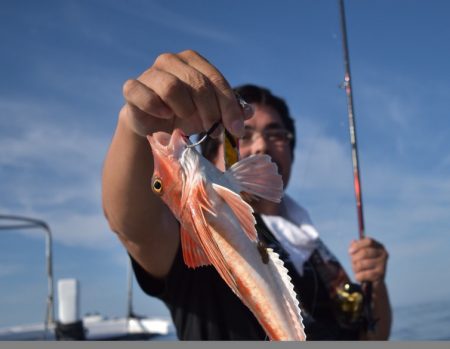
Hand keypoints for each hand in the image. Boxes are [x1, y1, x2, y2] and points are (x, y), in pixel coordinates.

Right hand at [119, 50, 251, 136]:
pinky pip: (141, 93)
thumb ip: (230, 110)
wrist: (155, 125)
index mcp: (193, 60)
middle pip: (197, 84)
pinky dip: (155, 107)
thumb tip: (248, 112)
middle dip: (211, 111)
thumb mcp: (211, 113)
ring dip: (184, 110)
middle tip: (214, 131)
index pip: (216, 80)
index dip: (229, 106)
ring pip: (172, 87)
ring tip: (187, 121)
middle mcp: (171, 60)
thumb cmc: (185, 114)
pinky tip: (164, 116)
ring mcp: (150, 73)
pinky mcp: (132, 88)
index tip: (237, 129)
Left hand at [349, 237, 388, 285]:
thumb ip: (355, 246)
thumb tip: (353, 241)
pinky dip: (358, 276)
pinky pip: (363, 274)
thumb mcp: (359, 254)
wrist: (373, 282)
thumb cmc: (364, 265)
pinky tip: (359, 277)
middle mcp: (383, 254)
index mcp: (379, 246)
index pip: (369, 241)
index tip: (349, 252)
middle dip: (354, 258)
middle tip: (352, 263)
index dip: (358, 245)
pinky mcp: (380, 275)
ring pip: (361, 264)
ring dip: (355, 268)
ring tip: (356, 270)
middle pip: (364, 252)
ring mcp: (383, 265)